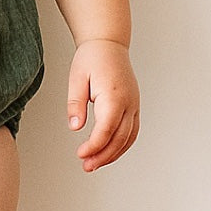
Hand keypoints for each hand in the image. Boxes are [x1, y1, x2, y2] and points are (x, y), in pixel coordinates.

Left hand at [66, 39, 139, 171]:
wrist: (109, 44)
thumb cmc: (92, 58)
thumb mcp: (76, 78)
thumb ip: (76, 103)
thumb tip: (75, 127)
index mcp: (114, 95)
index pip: (107, 129)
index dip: (95, 146)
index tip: (81, 154)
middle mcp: (129, 103)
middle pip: (120, 138)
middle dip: (103, 155)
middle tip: (86, 166)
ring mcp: (134, 105)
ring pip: (129, 138)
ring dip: (113, 154)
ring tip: (94, 164)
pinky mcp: (134, 106)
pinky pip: (132, 131)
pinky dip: (121, 145)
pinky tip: (108, 153)